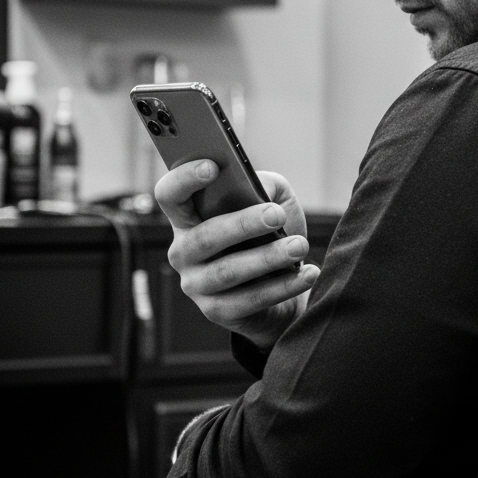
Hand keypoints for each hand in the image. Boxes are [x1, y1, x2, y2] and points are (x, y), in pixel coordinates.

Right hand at [155, 159, 319, 348]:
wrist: (282, 286)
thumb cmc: (269, 235)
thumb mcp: (271, 200)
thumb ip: (263, 185)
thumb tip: (262, 190)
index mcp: (188, 218)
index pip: (170, 195)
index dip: (185, 178)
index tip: (213, 166)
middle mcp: (184, 251)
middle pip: (204, 236)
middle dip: (242, 224)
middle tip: (276, 215)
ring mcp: (197, 284)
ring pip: (227, 271)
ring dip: (267, 258)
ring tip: (299, 247)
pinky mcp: (218, 311)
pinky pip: (249, 300)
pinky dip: (283, 286)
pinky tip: (307, 273)